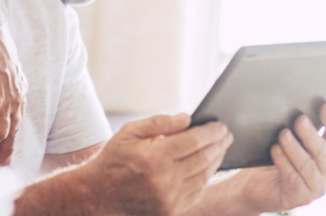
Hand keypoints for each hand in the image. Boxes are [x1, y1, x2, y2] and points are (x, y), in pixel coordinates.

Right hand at [0, 27, 26, 164]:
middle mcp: (16, 99)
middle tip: (2, 161)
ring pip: (0, 132)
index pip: (18, 119)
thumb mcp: (9, 67)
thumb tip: (0, 85)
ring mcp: (6, 102)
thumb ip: (8, 80)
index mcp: (21, 91)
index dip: (13, 135)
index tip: (9, 146)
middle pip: (12, 130)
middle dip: (7, 148)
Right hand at [85, 114, 232, 215]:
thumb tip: (187, 118)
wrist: (98, 194)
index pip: (194, 141)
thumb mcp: (129, 132)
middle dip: (219, 144)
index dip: (212, 132)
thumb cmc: (114, 159)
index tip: (221, 125)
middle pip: (204, 158)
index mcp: (154, 157)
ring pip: (204, 176)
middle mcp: (164, 180)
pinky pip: (197, 192)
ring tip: (221, 148)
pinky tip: (208, 167)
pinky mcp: (171, 211)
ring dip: (216, 160)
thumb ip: (159, 123)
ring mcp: (169, 198)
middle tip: (227, 135)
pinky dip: (205, 178)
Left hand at [235, 104, 325, 213]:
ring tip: (283, 134)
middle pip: (322, 151)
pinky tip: (275, 150)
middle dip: (310, 134)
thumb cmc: (277, 159)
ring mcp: (315, 186)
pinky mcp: (300, 197)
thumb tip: (297, 107)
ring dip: (294, 148)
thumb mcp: (290, 142)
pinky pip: (293, 177)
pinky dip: (283, 162)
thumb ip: (299, 129)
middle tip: (299, 120)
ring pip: (307, 165)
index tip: (325, 106)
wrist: (258, 186)